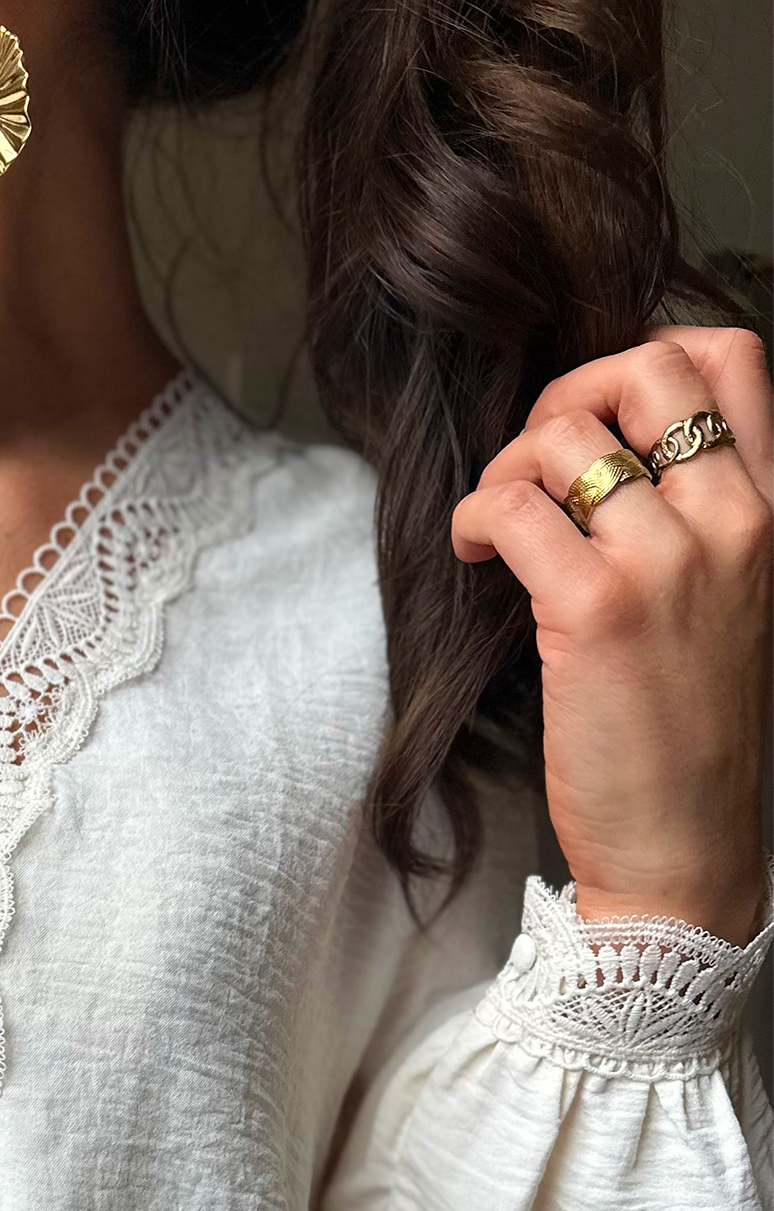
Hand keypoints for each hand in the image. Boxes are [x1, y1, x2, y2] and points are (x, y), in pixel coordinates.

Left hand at [452, 327, 771, 944]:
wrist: (692, 851)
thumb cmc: (696, 738)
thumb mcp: (734, 605)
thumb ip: (698, 523)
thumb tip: (608, 456)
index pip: (736, 359)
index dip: (648, 359)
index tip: (600, 421)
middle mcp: (736, 521)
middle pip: (648, 368)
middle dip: (570, 394)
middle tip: (536, 464)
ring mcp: (669, 562)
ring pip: (565, 436)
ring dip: (507, 468)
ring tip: (497, 527)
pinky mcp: (596, 610)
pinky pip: (513, 509)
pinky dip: (476, 517)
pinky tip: (474, 555)